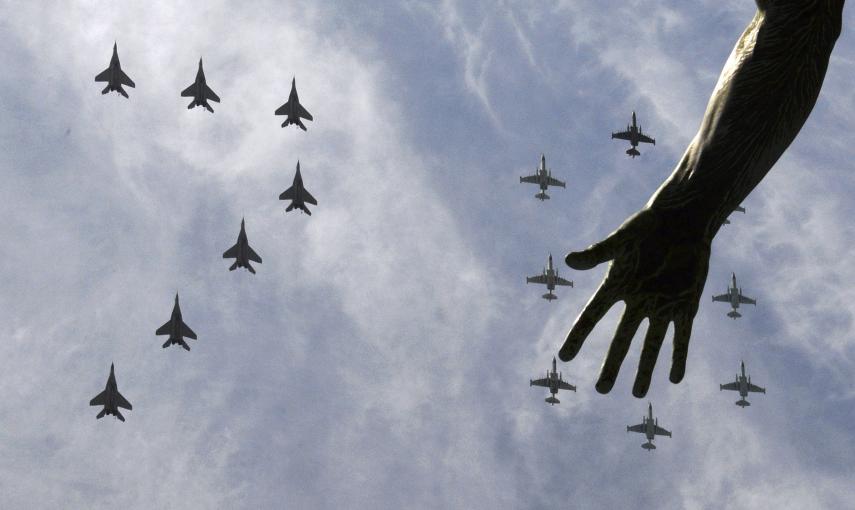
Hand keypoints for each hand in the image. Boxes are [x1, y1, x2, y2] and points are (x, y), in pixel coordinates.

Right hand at [559, 207, 710, 396]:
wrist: (684, 220)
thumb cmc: (649, 225)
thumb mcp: (622, 239)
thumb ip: (597, 253)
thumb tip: (569, 260)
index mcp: (617, 285)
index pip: (592, 316)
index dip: (577, 336)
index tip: (564, 356)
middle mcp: (637, 300)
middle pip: (622, 340)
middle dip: (612, 366)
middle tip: (602, 390)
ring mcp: (662, 305)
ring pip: (651, 345)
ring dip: (645, 369)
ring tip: (637, 394)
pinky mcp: (686, 305)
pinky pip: (681, 336)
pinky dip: (678, 356)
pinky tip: (674, 378)